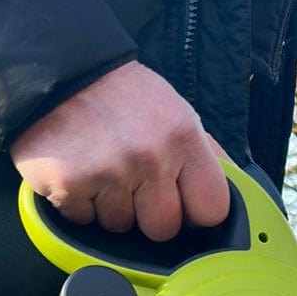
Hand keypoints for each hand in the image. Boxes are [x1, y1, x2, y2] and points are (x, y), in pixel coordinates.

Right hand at [10, 61, 229, 241]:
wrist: (54, 67)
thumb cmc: (120, 96)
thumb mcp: (174, 112)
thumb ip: (205, 154)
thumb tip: (242, 191)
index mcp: (183, 137)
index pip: (211, 209)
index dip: (195, 212)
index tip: (181, 201)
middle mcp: (149, 156)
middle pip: (164, 228)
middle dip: (148, 212)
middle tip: (131, 179)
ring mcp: (108, 172)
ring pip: (121, 227)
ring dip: (110, 206)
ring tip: (101, 168)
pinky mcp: (68, 184)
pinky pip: (83, 220)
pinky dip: (77, 202)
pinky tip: (78, 170)